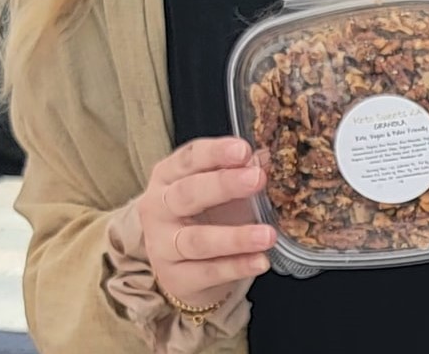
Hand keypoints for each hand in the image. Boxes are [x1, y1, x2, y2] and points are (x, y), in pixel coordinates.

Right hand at [137, 137, 276, 309]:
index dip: (216, 153)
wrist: (187, 266)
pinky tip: (261, 261)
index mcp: (168, 176)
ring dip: (235, 237)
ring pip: (197, 240)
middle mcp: (158, 208)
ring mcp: (162, 246)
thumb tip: (269, 156)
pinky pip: (207, 272)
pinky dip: (236, 267)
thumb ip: (243, 170)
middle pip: (187, 194)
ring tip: (268, 235)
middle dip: (223, 185)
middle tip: (257, 179)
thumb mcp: (222, 188)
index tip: (243, 150)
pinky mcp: (176, 278)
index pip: (189, 159)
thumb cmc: (207, 214)